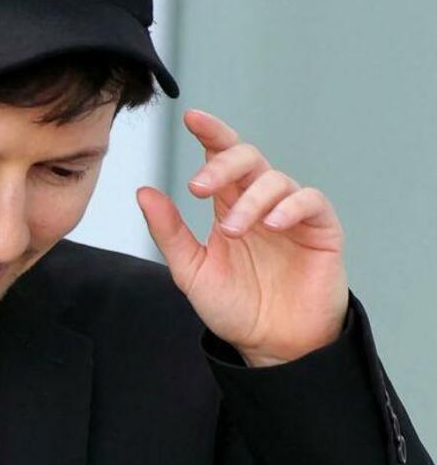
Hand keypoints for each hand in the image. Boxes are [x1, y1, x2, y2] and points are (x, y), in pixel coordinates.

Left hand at [136, 109, 348, 366]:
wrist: (271, 347)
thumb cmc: (234, 307)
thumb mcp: (191, 270)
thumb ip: (169, 232)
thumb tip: (143, 191)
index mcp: (228, 205)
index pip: (220, 158)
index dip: (211, 133)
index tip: (191, 118)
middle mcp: (259, 202)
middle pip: (247, 158)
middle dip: (221, 164)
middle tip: (198, 188)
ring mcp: (291, 214)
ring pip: (276, 179)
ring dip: (250, 200)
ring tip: (231, 230)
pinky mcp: (321, 230)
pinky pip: (311, 201)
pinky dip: (291, 206)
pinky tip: (273, 223)